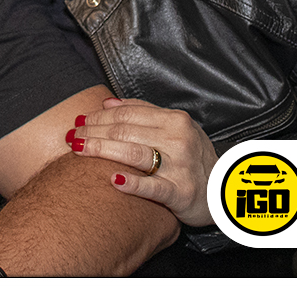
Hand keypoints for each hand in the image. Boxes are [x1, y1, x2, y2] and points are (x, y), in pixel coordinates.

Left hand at [68, 97, 216, 226]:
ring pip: (133, 154)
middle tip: (73, 138)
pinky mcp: (181, 193)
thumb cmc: (192, 157)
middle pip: (125, 132)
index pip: (128, 113)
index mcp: (174, 120)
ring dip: (102, 151)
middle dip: (94, 133)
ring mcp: (180, 166)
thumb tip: (107, 102)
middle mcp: (178, 139)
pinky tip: (113, 179)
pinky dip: (132, 183)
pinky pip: (152, 187)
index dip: (99, 116)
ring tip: (80, 151)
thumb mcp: (175, 127)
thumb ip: (142, 112)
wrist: (224, 190)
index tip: (79, 121)